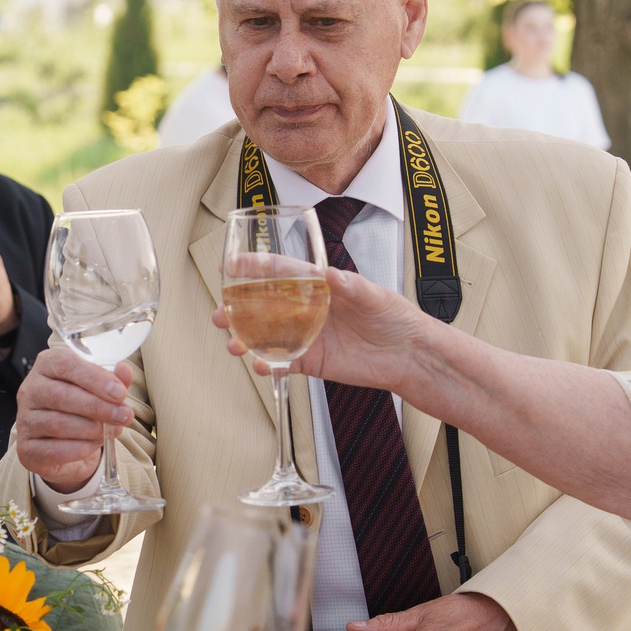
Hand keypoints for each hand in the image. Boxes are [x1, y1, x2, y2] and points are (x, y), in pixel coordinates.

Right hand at [10, 346, 135, 494]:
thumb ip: (114, 380)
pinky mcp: (27, 449)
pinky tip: (94, 445)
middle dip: (98, 407)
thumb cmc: (82, 409)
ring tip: (113, 431)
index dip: (94, 378)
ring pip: (57, 423)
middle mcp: (30, 390)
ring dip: (91, 429)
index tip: (120, 393)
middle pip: (60, 395)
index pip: (65, 364)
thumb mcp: (101, 390)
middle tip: (124, 415)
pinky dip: (80, 448)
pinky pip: (53, 449)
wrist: (67, 447)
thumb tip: (125, 370)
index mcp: (47, 366)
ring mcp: (24, 420)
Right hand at [211, 264, 426, 396]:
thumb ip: (350, 286)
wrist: (410, 355)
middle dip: (238, 310)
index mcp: (319, 286)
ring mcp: (308, 337)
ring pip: (268, 337)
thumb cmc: (396, 317)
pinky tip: (260, 365)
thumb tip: (329, 275)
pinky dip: (269, 365)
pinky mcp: (313, 362)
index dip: (256, 268)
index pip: (281, 273)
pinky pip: (284, 363)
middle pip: (264, 307)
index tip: (231, 265)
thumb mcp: (374, 295)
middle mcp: (308, 310)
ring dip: (246, 340)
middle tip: (220, 314)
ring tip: (232, 344)